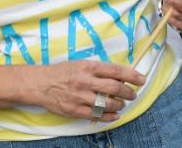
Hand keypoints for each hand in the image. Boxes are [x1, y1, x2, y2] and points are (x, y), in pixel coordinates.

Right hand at [25, 60, 145, 121]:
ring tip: (122, 104)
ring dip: (119, 105)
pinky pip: (96, 116)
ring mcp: (80, 97)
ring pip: (107, 104)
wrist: (40, 83)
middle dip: (128, 92)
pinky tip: (115, 115)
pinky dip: (108, 117)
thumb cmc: (62, 71)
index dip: (132, 75)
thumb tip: (119, 75)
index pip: (116, 70)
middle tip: (133, 94)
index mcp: (88, 67)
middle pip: (114, 88)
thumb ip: (98, 70)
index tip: (141, 79)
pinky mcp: (74, 110)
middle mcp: (85, 81)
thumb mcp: (80, 63)